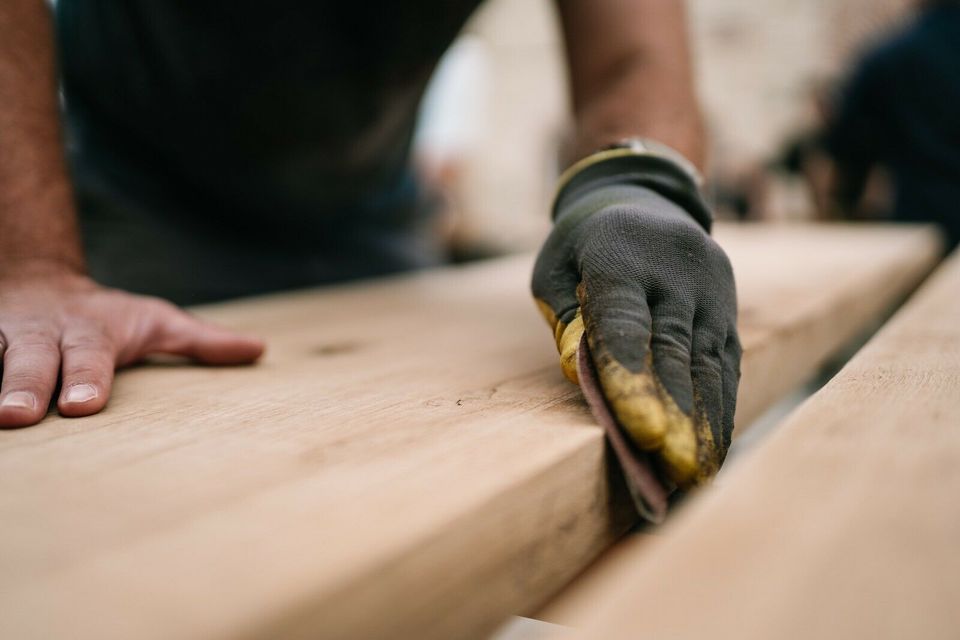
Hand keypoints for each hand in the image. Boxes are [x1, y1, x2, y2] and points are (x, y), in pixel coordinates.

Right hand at [0, 267, 264, 427]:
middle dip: (20, 385)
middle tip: (17, 415)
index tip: (85, 406)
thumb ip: (201, 342)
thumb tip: (261, 351)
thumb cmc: (105, 319)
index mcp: (87, 334)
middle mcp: (37, 335)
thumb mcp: (155, 322)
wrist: (36, 284)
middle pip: (28, 361)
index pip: (89, 359)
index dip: (86, 381)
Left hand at [532, 184, 740, 488]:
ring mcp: (708, 287)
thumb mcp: (557, 270)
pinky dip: (720, 408)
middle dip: (673, 410)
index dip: (631, 375)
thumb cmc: (582, 248)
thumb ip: (567, 318)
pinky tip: (714, 448)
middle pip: (674, 346)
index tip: (640, 428)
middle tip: (670, 464)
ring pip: (708, 359)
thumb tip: (576, 373)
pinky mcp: (727, 307)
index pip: (625, 319)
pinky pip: (727, 362)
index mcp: (617, 253)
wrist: (643, 200)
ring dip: (703, 420)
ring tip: (695, 472)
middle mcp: (672, 268)